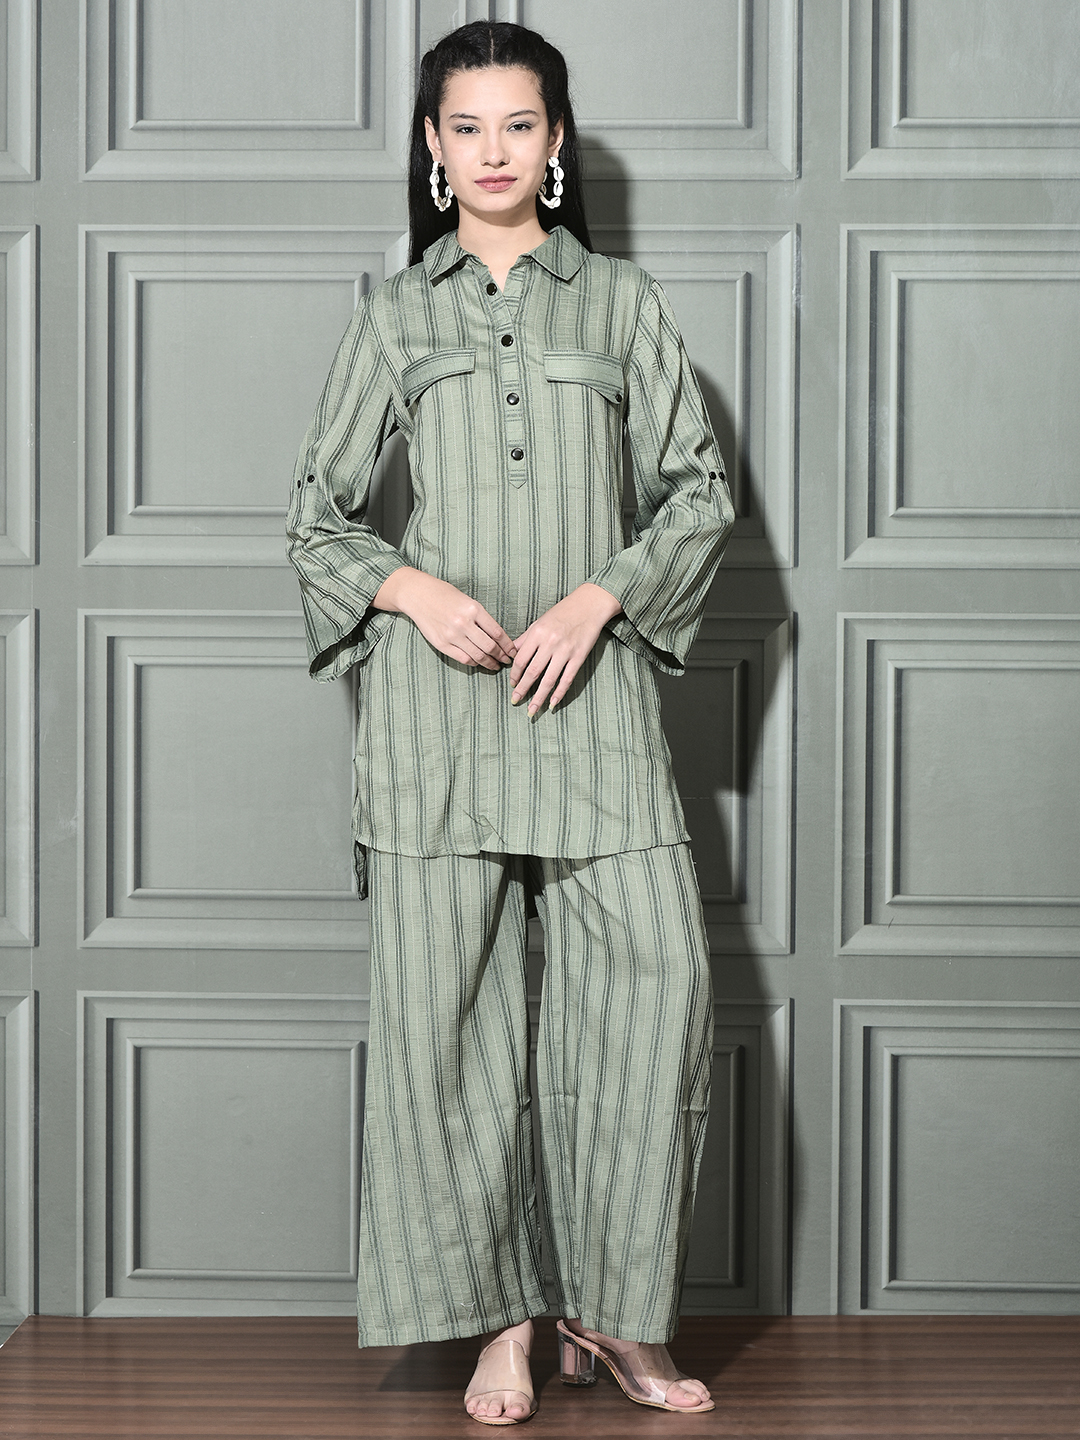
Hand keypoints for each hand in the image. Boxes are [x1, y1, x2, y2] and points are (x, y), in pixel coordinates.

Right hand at [373, 567, 516, 670]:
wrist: (418, 595)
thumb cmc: (444, 594)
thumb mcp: (467, 600)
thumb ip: (481, 617)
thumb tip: (498, 637)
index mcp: (474, 609)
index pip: (497, 633)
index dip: (508, 645)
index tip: (513, 651)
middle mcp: (464, 623)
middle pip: (490, 647)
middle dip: (502, 656)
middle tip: (507, 661)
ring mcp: (452, 635)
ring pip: (478, 655)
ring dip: (489, 663)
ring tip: (495, 665)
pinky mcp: (441, 644)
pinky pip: (463, 658)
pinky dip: (474, 662)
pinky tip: (479, 663)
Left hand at [510, 583, 622, 715]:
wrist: (590, 604)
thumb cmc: (563, 612)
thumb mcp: (540, 621)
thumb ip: (526, 639)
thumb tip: (511, 653)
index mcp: (537, 633)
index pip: (521, 660)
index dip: (515, 675)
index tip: (512, 684)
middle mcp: (550, 643)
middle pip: (532, 672)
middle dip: (522, 690)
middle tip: (515, 701)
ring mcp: (566, 651)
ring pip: (549, 679)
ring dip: (538, 697)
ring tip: (532, 710)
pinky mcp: (579, 657)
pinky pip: (567, 679)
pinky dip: (559, 693)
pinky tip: (552, 703)